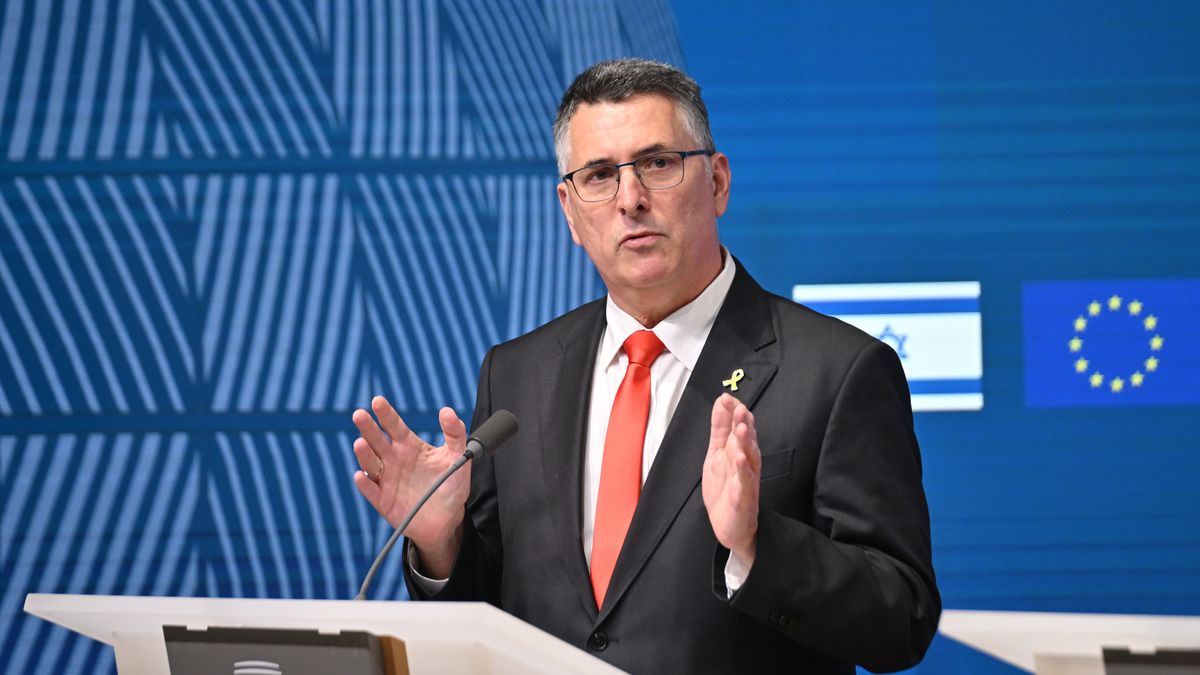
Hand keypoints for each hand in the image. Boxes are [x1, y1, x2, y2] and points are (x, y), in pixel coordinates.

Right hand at [352, 396, 468, 577]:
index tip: (377, 401)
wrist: (448, 519)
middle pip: (377, 441)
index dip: (386, 414)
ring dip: (364, 454)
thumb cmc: (451, 484)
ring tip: (360, 443)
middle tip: (359, 415)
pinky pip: (371, 491)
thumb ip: (455, 433)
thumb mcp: (458, 457)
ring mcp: (387, 480)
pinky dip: (365, 484)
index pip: (394, 426)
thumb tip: (447, 411)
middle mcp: (394, 460)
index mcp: (409, 446)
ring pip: (370, 464)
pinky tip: (361, 475)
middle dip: (367, 428)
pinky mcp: (383, 501)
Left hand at [702, 393, 760, 567]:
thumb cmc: (726, 488)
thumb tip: (723, 400)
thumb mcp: (718, 453)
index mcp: (741, 453)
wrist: (731, 527)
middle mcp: (747, 466)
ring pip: (748, 461)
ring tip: (741, 430)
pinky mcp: (742, 501)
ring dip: (745, 445)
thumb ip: (721, 427)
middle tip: (740, 410)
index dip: (736, 414)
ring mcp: (746, 483)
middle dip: (744, 426)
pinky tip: (739, 461)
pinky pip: (744, 486)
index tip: (728, 399)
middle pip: (747, 443)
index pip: (741, 429)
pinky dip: (742, 474)